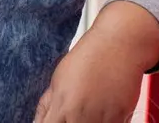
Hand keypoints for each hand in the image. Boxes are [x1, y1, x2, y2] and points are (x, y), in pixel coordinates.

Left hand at [33, 0, 158, 122]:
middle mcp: (79, 115)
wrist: (118, 44)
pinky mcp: (120, 118)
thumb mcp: (58, 77)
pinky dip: (107, 122)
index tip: (57, 120)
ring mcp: (100, 119)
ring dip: (90, 122)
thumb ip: (48, 104)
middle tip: (74, 114)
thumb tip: (38, 121)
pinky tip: (105, 111)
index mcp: (61, 105)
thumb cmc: (89, 56)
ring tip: (92, 110)